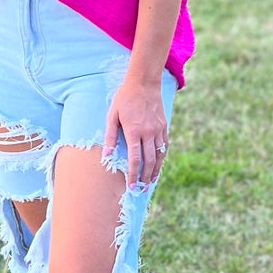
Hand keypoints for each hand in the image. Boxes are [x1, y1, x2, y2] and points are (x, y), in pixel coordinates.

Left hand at [102, 73, 167, 189]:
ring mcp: (158, 130)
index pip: (134, 159)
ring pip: (159, 156)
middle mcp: (149, 132)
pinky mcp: (164, 126)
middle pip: (149, 161)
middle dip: (145, 177)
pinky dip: (161, 158)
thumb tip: (107, 156)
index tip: (131, 186)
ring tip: (150, 182)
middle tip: (141, 189)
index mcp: (134, 131)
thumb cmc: (124, 98)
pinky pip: (164, 146)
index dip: (133, 175)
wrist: (144, 83)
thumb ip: (110, 137)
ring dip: (155, 171)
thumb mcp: (112, 115)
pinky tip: (158, 165)